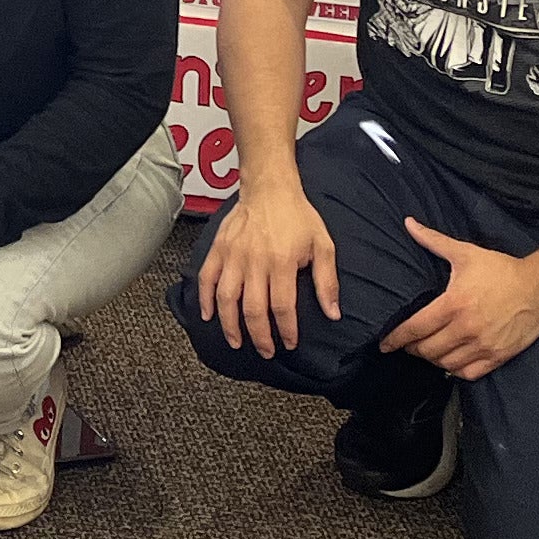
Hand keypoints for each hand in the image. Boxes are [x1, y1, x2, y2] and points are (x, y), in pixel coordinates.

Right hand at [193, 179, 339, 353]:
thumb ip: (327, 281)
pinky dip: (205, 299)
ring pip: (227, 298)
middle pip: (253, 309)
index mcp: (281, 262)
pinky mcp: (218, 249)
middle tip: (266, 351)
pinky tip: (209, 316)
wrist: (269, 187)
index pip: (282, 307)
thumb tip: (333, 313)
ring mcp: (233, 255)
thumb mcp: (323, 244)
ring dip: (230, 325)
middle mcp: (254, 261)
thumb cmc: (298, 216)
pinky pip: (207, 278)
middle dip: (259, 336)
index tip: (289, 343)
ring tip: (236, 342)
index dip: (286, 330)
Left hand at [380, 217, 538, 380]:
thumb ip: (433, 240)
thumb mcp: (465, 253)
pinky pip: (468, 373)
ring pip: (446, 364)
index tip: (384, 344)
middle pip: (428, 350)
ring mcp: (482, 346)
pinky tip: (450, 362)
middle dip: (413, 349)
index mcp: (454, 305)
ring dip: (432, 360)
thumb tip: (409, 223)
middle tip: (408, 344)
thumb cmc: (501, 269)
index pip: (416, 328)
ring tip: (428, 351)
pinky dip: (455, 370)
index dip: (396, 338)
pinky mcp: (497, 356)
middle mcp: (466, 329)